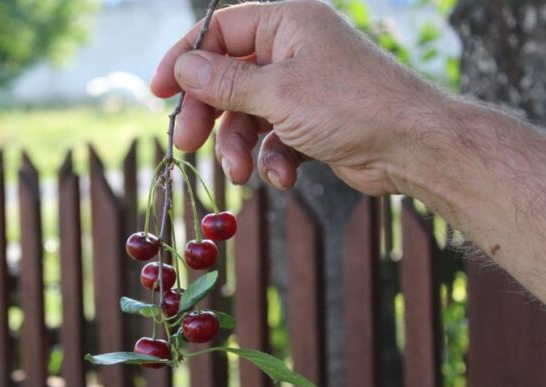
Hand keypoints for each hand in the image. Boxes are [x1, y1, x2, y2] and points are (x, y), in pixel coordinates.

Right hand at [150, 0, 444, 195]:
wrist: (412, 148)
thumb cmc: (352, 106)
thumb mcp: (278, 93)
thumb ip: (225, 82)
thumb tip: (183, 68)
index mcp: (287, 24)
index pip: (220, 32)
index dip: (185, 59)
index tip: (160, 92)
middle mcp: (293, 50)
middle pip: (228, 78)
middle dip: (210, 115)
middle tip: (188, 144)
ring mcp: (302, 88)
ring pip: (248, 114)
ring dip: (240, 147)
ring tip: (241, 174)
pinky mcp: (311, 122)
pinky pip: (274, 137)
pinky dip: (273, 159)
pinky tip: (284, 176)